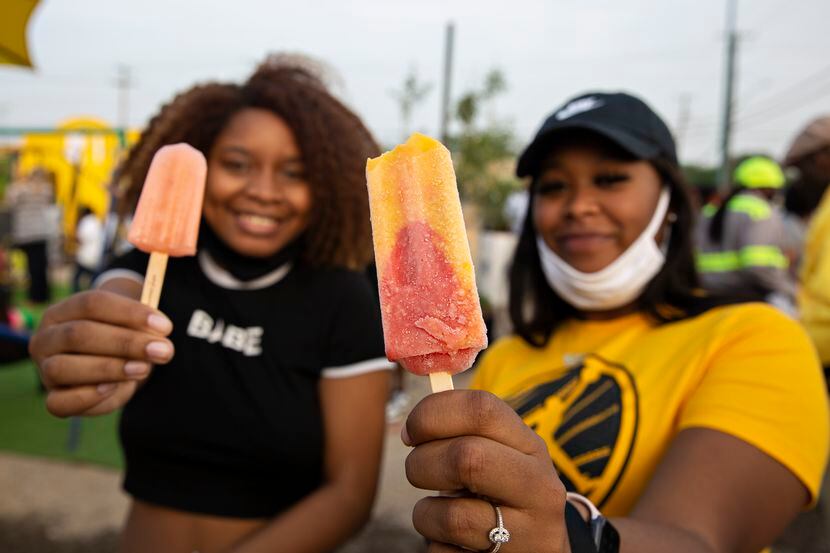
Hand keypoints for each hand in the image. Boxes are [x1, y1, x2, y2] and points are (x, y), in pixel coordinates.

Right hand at [29, 290, 174, 416]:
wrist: (111, 367)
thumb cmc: (120, 340)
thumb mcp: (132, 328)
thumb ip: (142, 328)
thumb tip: (157, 337)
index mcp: (64, 310)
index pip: (92, 303)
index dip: (130, 313)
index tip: (165, 327)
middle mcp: (47, 338)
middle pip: (79, 333)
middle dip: (126, 342)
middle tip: (163, 350)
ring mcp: (45, 369)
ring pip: (63, 367)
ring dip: (109, 368)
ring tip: (143, 369)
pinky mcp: (53, 398)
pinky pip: (59, 403)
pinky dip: (87, 397)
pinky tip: (112, 388)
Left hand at [403, 390, 570, 551]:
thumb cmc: (502, 495)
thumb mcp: (500, 457)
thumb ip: (466, 433)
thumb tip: (414, 425)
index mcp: (532, 447)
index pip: (481, 409)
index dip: (432, 414)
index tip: (411, 433)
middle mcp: (539, 487)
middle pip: (467, 458)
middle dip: (422, 464)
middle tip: (417, 472)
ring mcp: (530, 535)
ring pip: (452, 517)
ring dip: (426, 515)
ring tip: (438, 515)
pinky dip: (436, 547)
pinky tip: (454, 543)